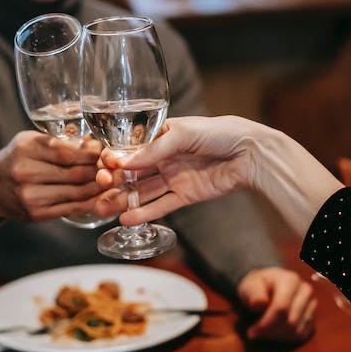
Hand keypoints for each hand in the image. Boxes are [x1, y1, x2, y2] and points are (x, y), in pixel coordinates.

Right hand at [0, 131, 103, 221]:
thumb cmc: (16, 159)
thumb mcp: (31, 141)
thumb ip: (61, 143)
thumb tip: (95, 146)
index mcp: (25, 148)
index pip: (69, 152)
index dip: (91, 154)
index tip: (103, 152)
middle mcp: (25, 172)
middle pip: (76, 173)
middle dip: (98, 170)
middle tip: (111, 168)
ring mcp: (30, 196)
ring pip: (77, 192)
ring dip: (98, 187)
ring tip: (109, 181)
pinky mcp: (36, 214)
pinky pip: (72, 208)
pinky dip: (90, 203)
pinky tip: (100, 197)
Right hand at [95, 116, 267, 224]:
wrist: (251, 153)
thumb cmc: (220, 133)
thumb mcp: (184, 133)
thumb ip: (154, 149)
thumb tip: (124, 162)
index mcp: (161, 135)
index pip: (131, 148)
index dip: (115, 157)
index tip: (103, 165)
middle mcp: (164, 157)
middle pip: (133, 171)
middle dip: (113, 180)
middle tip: (99, 188)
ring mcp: (174, 176)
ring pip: (143, 190)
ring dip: (123, 199)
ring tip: (102, 208)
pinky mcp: (185, 195)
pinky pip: (161, 205)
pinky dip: (144, 212)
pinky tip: (126, 218)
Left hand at [237, 267, 316, 341]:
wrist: (269, 286)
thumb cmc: (258, 286)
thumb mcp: (250, 286)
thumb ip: (254, 294)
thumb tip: (258, 304)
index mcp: (290, 280)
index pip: (281, 309)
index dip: (265, 324)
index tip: (251, 332)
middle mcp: (305, 291)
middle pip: (290, 323)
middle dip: (270, 332)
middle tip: (254, 332)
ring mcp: (311, 304)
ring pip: (297, 331)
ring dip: (276, 336)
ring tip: (263, 331)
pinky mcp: (313, 317)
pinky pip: (301, 335)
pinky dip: (285, 338)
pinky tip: (273, 332)